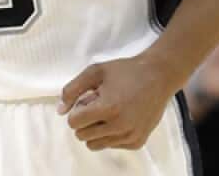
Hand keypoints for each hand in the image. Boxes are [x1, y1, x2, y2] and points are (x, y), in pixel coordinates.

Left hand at [59, 55, 176, 150]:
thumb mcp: (95, 72)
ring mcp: (129, 136)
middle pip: (82, 136)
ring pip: (95, 144)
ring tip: (109, 112)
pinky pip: (111, 146)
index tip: (88, 100)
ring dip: (96, 129)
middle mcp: (120, 126)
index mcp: (108, 107)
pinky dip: (110, 134)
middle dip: (85, 121)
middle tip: (99, 104)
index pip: (74, 123)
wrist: (158, 76)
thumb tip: (60, 111)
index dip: (76, 110)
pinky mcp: (137, 141)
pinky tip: (121, 117)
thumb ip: (72, 90)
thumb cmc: (126, 71)